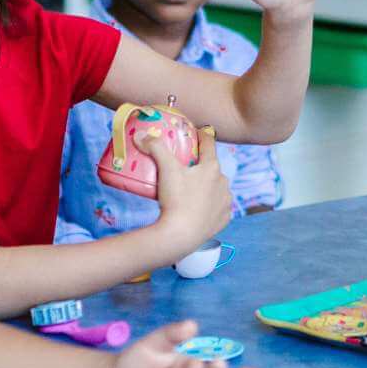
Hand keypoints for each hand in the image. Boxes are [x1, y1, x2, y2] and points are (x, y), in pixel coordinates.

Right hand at [145, 123, 231, 255]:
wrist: (181, 235)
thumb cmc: (176, 199)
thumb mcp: (166, 169)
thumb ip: (155, 148)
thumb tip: (141, 134)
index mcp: (212, 167)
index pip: (209, 144)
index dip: (202, 136)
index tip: (197, 133)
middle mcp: (223, 182)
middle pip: (212, 168)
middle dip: (201, 166)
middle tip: (185, 169)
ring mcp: (226, 201)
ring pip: (217, 188)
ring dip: (208, 186)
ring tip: (191, 192)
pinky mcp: (225, 218)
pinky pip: (219, 207)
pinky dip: (211, 206)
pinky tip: (199, 209)